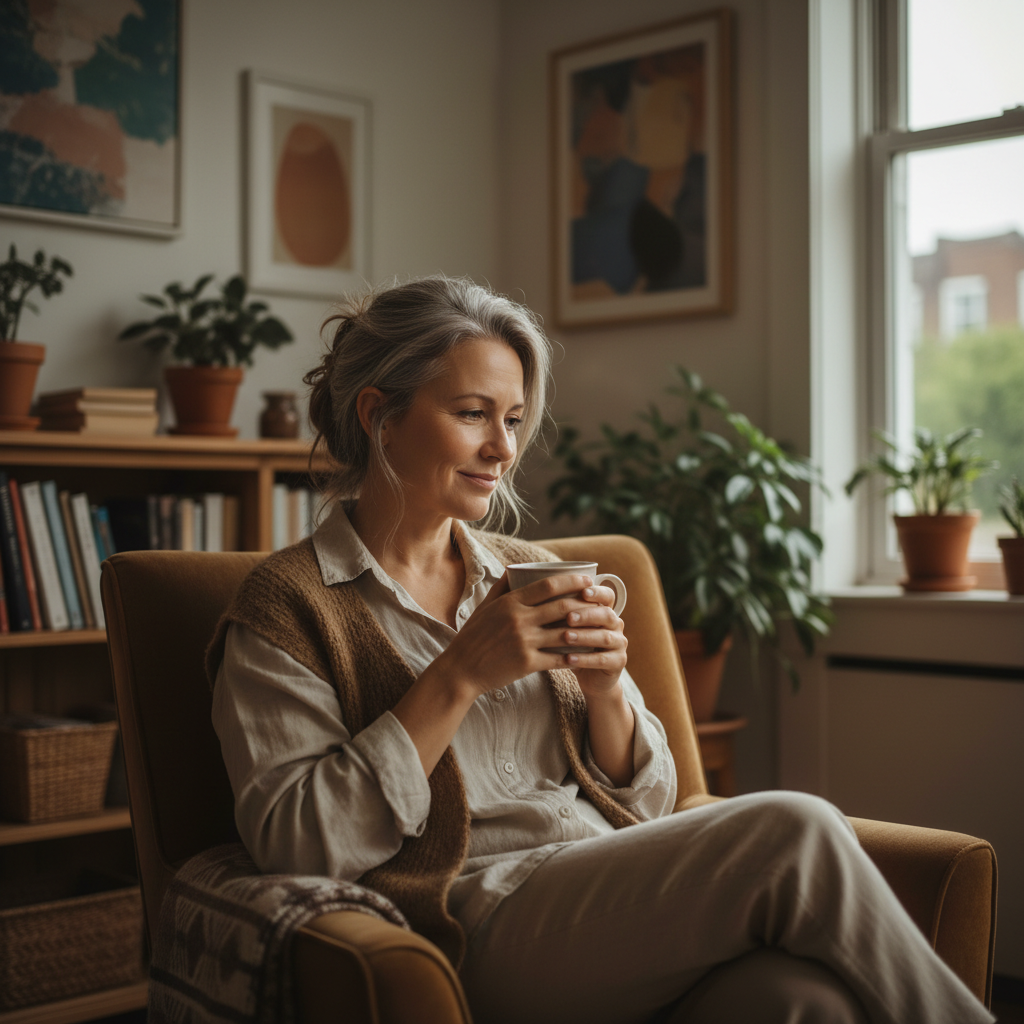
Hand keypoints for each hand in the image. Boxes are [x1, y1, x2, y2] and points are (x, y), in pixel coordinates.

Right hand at [429, 572, 614, 699]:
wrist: (461, 669)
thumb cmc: (473, 636)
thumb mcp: (484, 607)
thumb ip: (501, 587)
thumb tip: (514, 569)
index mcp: (510, 602)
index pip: (548, 586)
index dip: (572, 582)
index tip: (588, 581)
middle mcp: (519, 619)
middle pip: (562, 607)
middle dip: (587, 604)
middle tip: (602, 603)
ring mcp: (524, 642)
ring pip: (565, 633)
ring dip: (586, 631)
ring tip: (600, 628)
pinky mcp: (527, 663)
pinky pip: (558, 659)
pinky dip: (574, 656)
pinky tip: (585, 655)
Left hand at [556, 582, 627, 699]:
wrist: (589, 676)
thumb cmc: (573, 646)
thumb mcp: (567, 627)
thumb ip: (560, 613)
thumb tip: (535, 597)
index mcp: (604, 610)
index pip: (607, 595)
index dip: (597, 592)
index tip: (582, 591)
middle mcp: (615, 624)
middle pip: (607, 614)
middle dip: (587, 615)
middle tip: (569, 617)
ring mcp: (619, 643)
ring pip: (605, 637)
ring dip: (584, 636)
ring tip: (566, 637)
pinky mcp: (618, 662)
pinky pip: (603, 659)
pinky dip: (585, 659)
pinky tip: (569, 659)